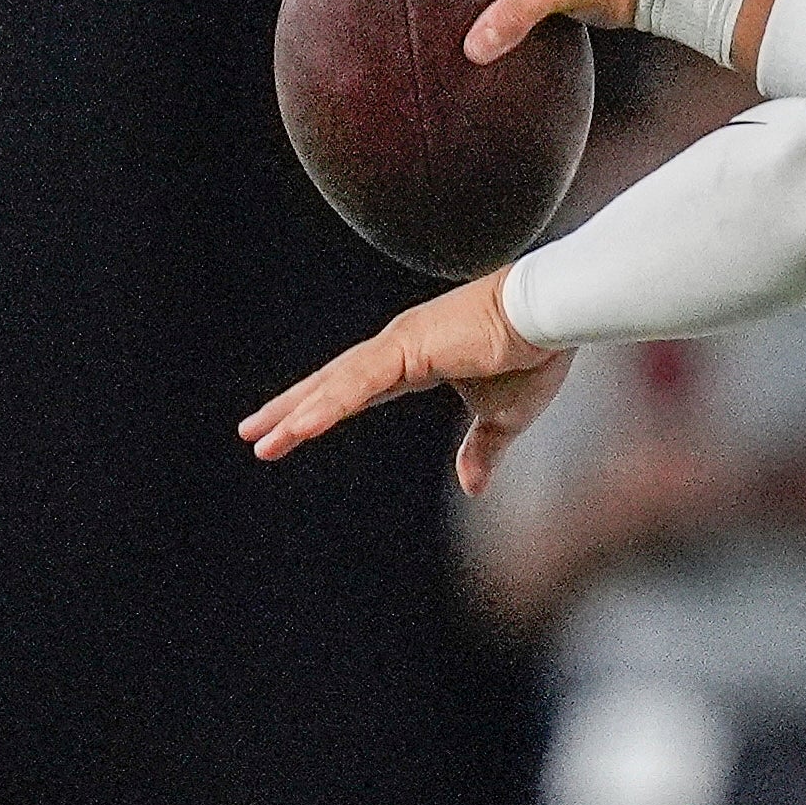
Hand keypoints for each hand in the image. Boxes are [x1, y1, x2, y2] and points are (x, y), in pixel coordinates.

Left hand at [239, 266, 575, 494]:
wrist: (553, 316)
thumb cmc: (534, 354)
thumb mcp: (504, 416)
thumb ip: (482, 450)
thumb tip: (472, 488)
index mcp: (417, 362)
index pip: (358, 391)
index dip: (323, 408)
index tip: (289, 425)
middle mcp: (400, 349)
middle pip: (334, 383)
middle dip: (292, 407)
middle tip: (252, 432)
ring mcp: (400, 344)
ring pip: (337, 384)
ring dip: (297, 412)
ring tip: (261, 439)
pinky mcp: (409, 347)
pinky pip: (358, 382)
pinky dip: (327, 404)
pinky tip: (299, 424)